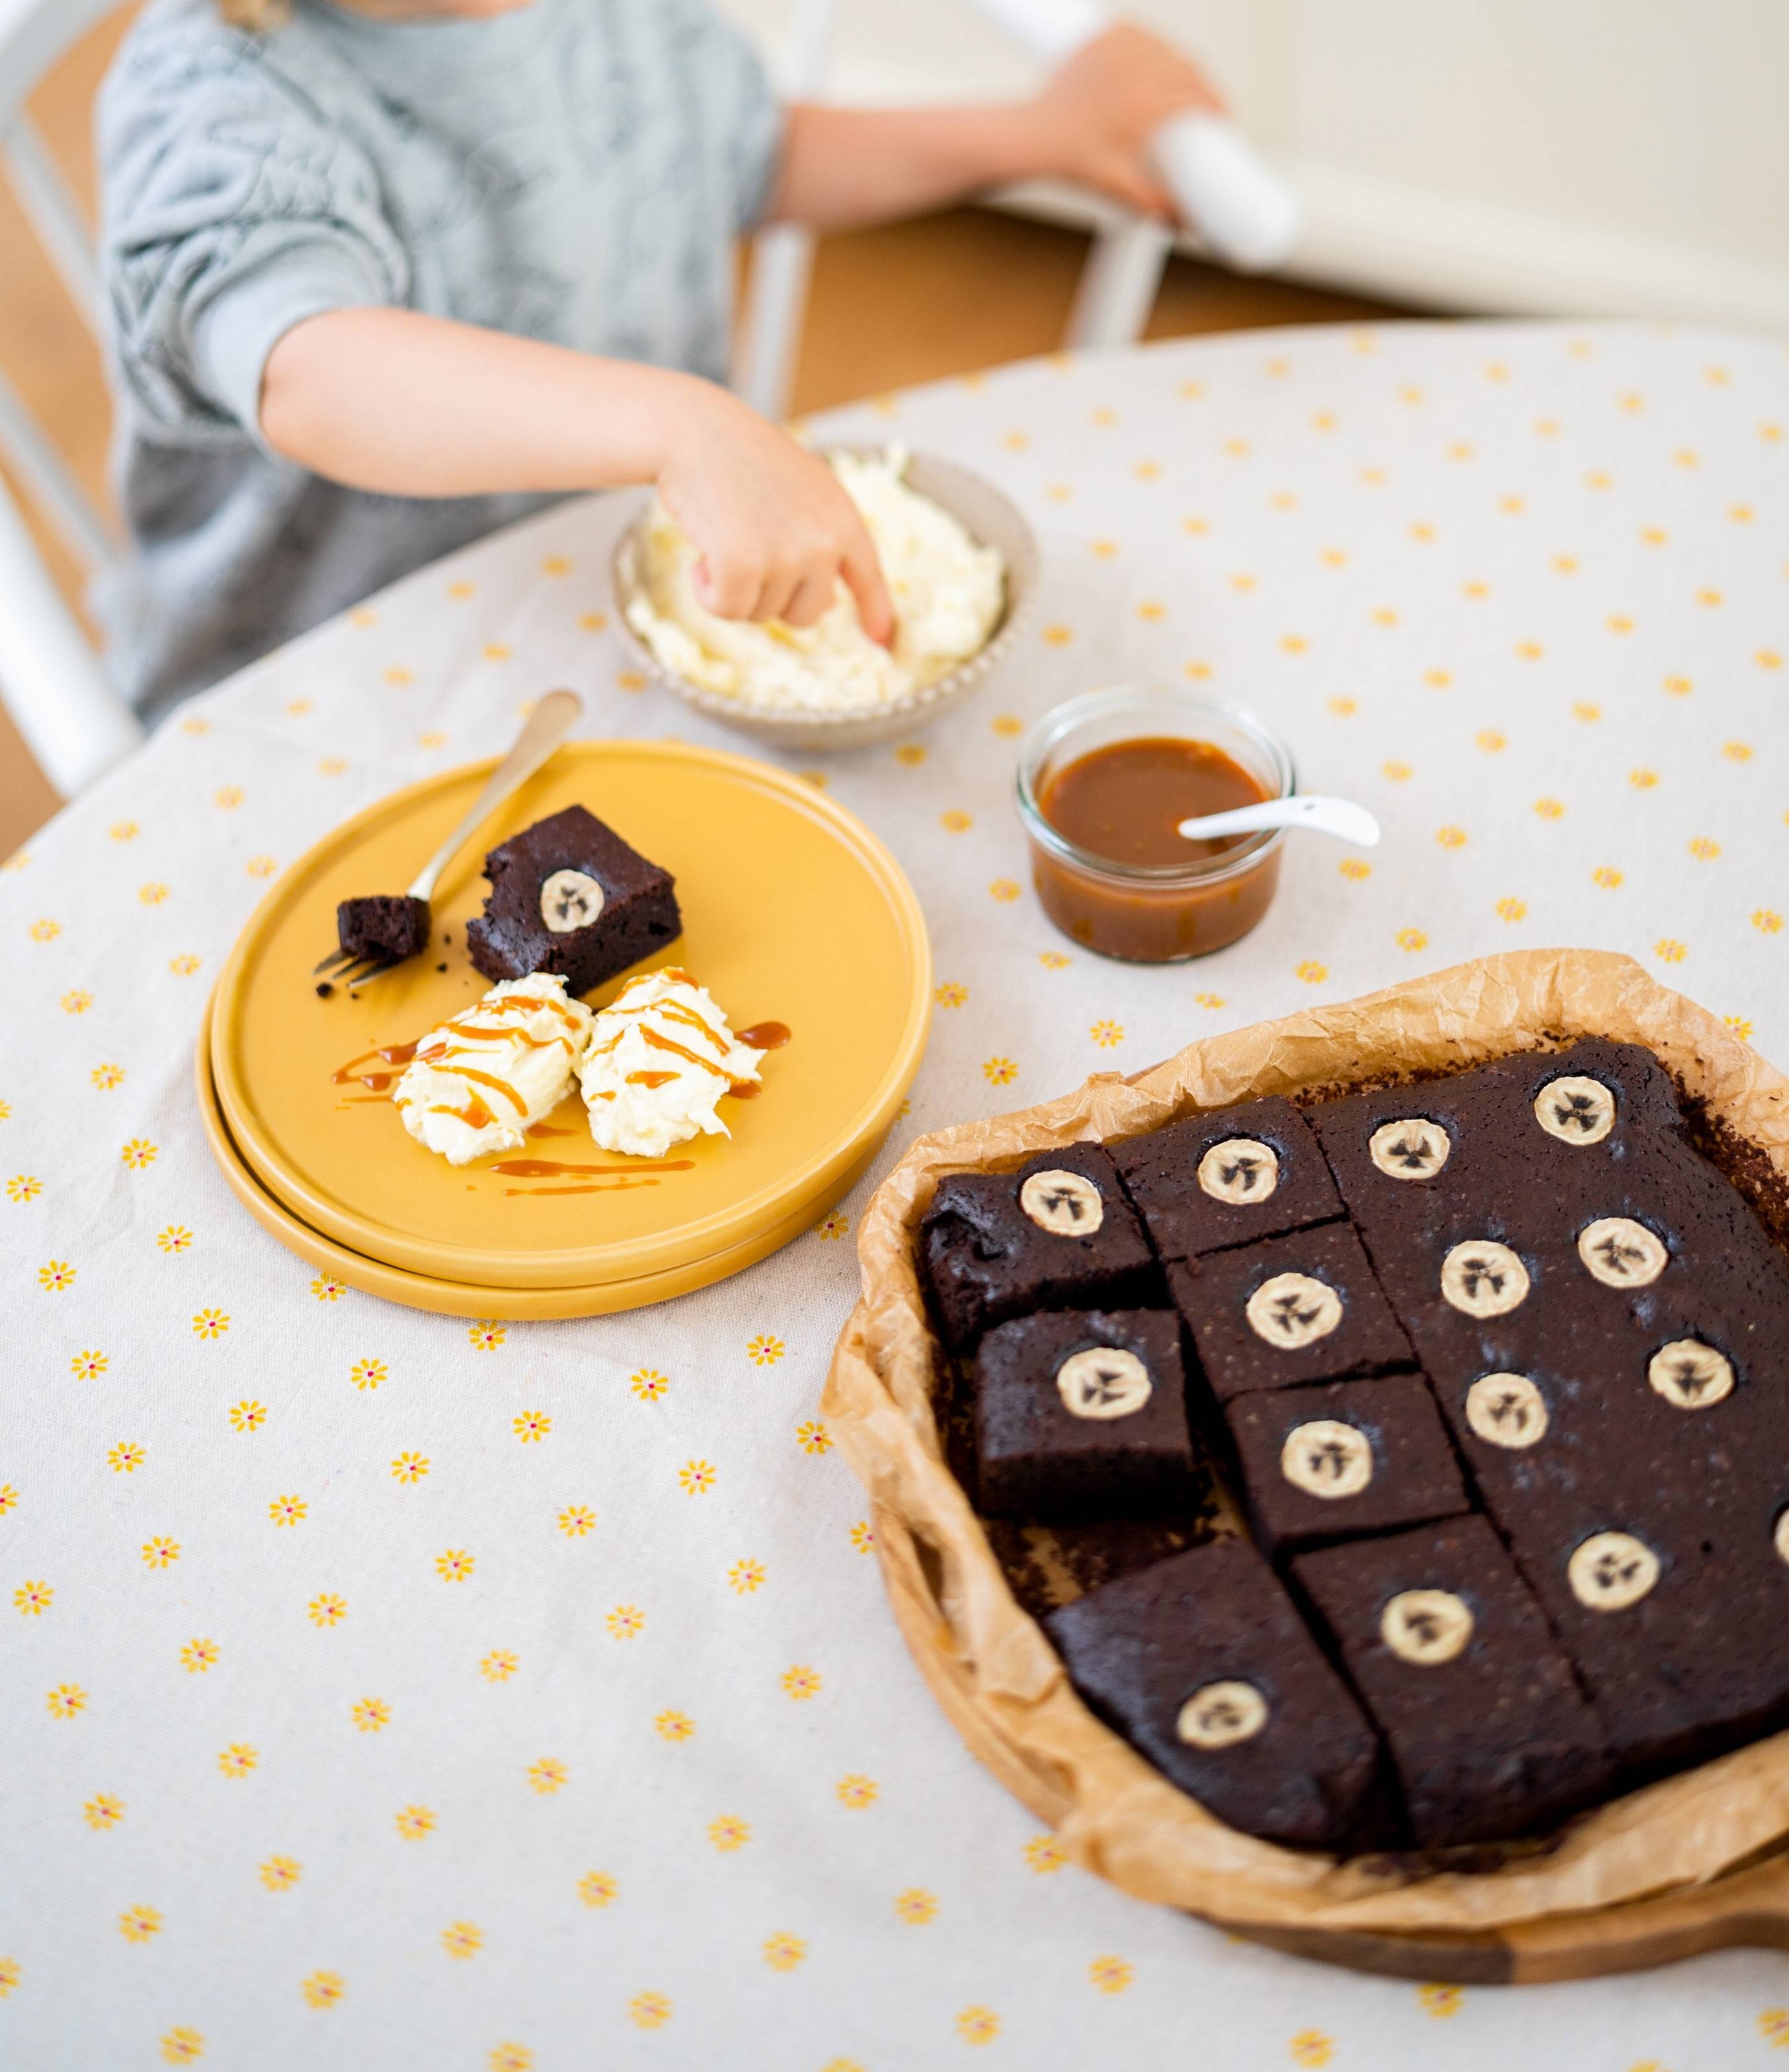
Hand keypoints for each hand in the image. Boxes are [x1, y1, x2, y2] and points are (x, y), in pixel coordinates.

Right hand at [656, 389, 893, 641]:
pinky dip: (707, 592)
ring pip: (760, 613)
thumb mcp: (803, 489)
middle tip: (747, 549)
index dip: (875, 611)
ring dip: (734, 587)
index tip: (880, 639)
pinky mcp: (742, 568)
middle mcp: (824, 543)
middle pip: (805, 614)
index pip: (868, 578)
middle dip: (771, 595)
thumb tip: (828, 606)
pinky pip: (727, 610)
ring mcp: (786, 557)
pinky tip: (701, 556)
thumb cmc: (741, 457)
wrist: (693, 431)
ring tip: (725, 536)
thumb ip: (822, 540)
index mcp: (843, 520)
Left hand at [1029, 22, 1225, 217]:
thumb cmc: (1070, 162)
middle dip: (1204, 88)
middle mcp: (1135, 72)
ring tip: (1182, 89)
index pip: (1198, 98)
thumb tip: (1185, 224)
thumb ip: (1155, 204)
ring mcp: (1119, 50)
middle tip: (1207, 106)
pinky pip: (1142, 34)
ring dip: (1181, 67)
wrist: (1031, 136)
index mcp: (1144, 106)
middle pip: (1189, 70)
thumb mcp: (1116, 186)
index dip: (1219, 109)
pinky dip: (1153, 47)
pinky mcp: (1104, 39)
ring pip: (1169, 49)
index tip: (1223, 120)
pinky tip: (1155, 65)